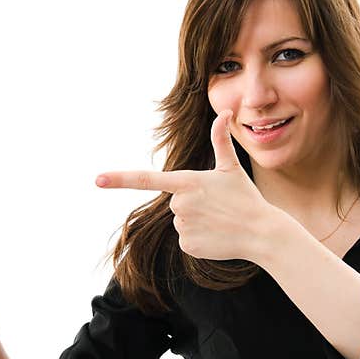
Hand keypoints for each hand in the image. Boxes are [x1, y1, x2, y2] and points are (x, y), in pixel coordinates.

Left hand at [96, 110, 275, 261]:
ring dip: (197, 221)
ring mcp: (183, 226)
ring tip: (219, 220)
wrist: (262, 233)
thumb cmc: (246, 198)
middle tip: (217, 206)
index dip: (120, 179)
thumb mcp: (231, 169)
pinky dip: (200, 238)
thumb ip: (221, 141)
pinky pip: (186, 239)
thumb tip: (224, 113)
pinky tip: (217, 235)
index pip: (146, 178)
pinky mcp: (188, 245)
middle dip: (193, 203)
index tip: (97, 180)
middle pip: (175, 202)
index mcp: (187, 182)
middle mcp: (180, 204)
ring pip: (181, 221)